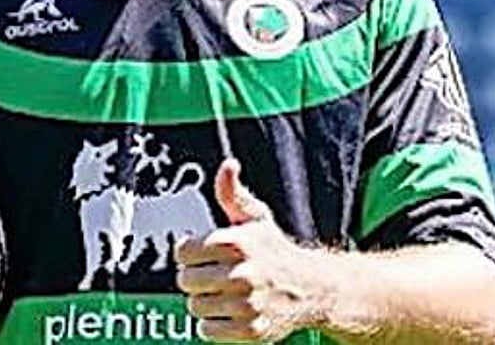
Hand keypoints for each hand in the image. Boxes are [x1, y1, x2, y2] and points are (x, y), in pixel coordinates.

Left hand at [176, 159, 330, 342]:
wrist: (311, 288)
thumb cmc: (274, 251)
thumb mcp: (255, 217)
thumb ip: (232, 193)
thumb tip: (228, 166)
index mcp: (237, 243)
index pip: (183, 251)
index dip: (190, 252)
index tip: (202, 253)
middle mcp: (241, 274)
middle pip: (186, 280)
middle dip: (196, 277)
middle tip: (214, 275)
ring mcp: (246, 305)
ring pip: (195, 306)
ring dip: (205, 302)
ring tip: (224, 293)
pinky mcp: (250, 331)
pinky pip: (208, 331)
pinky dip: (215, 325)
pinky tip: (230, 312)